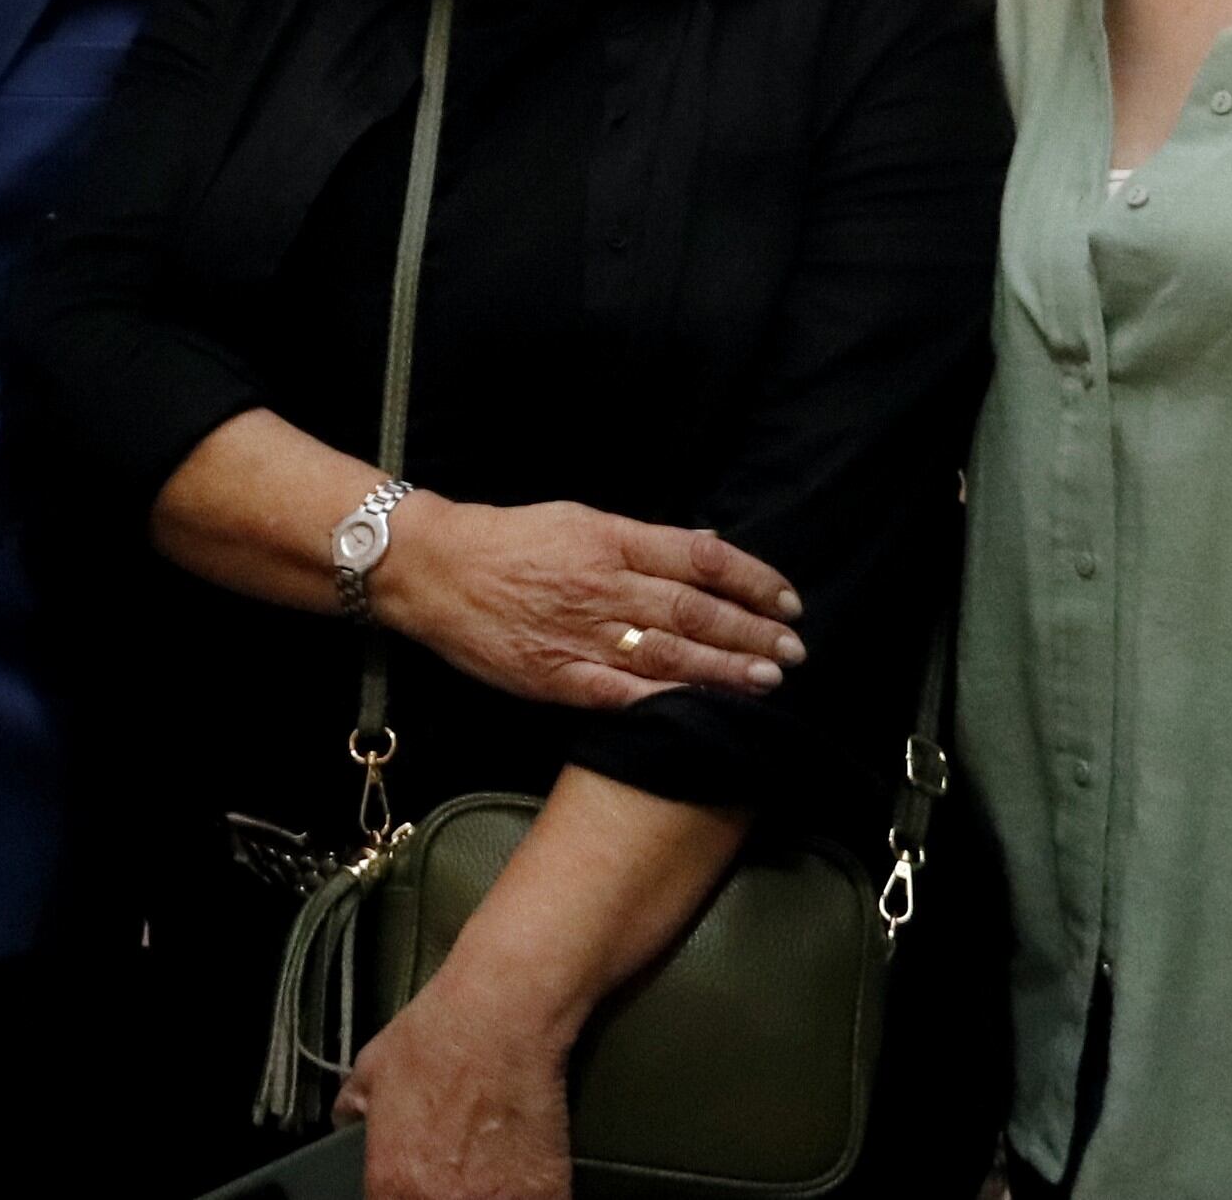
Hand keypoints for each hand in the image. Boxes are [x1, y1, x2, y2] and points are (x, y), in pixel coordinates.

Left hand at [337, 956, 579, 1199]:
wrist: (500, 1012)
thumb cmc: (441, 1033)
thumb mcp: (371, 1067)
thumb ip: (355, 1108)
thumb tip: (348, 1118)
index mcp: (391, 1181)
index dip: (408, 1193)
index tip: (421, 1180)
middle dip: (448, 1193)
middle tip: (460, 1169)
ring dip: (487, 1194)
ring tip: (493, 1165)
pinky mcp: (543, 1194)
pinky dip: (530, 1191)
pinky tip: (524, 1165)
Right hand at [377, 495, 802, 709]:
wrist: (436, 571)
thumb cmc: (511, 540)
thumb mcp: (581, 519)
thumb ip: (644, 541)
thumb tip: (708, 551)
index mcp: (612, 539)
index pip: (701, 559)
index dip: (752, 580)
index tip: (788, 599)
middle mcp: (604, 585)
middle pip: (694, 610)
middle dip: (751, 632)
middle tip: (794, 651)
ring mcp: (582, 634)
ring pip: (667, 653)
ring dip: (723, 670)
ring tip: (768, 681)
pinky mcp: (558, 676)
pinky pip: (621, 693)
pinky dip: (664, 703)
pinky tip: (700, 713)